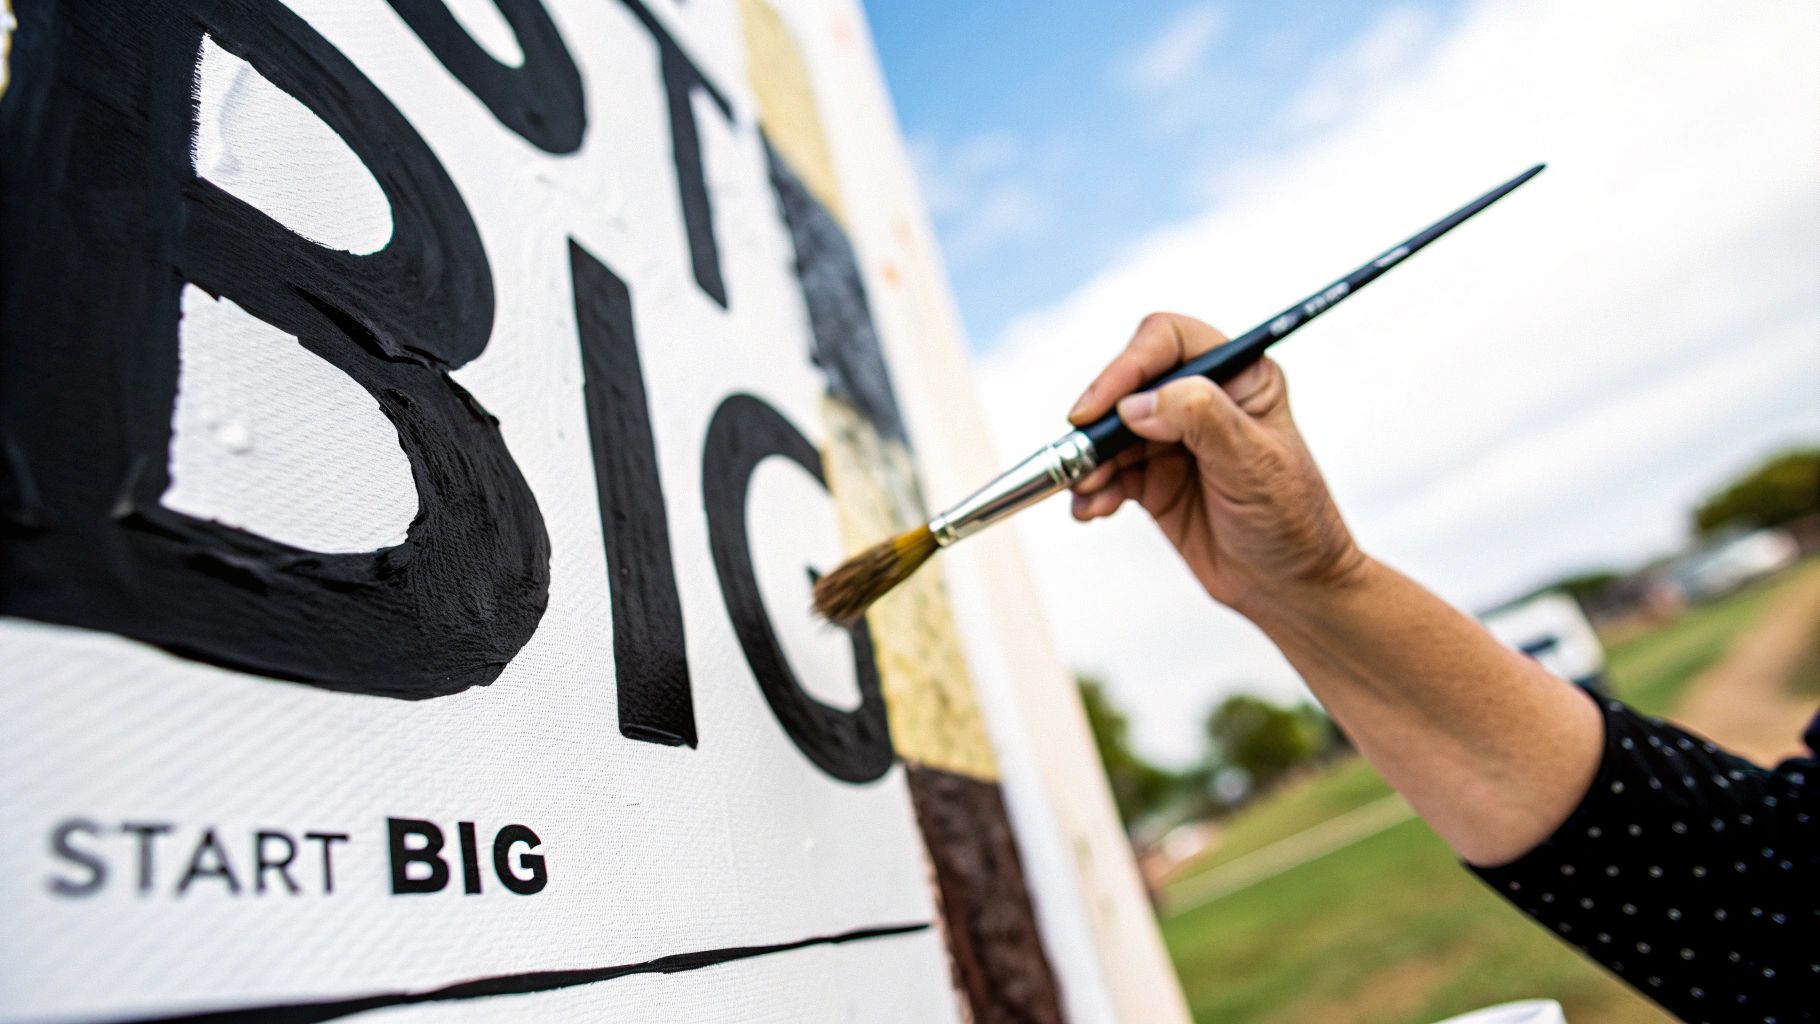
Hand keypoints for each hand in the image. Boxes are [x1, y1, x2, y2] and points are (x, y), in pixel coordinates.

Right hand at [1067, 312, 1365, 616]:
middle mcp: (1202, 401)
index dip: (1128, 366)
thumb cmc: (1293, 522)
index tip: (1098, 409)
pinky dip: (1093, 490)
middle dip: (1099, 423)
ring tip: (1087, 494)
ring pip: (1110, 432)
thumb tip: (1137, 403)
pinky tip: (1094, 510)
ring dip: (1090, 461)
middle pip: (1128, 386)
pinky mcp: (1152, 479)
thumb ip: (1202, 420)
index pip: (1169, 341)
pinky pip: (1108, 473)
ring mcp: (1174, 440)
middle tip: (1080, 460)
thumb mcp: (1255, 465)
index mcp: (1239, 378)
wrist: (1290, 589)